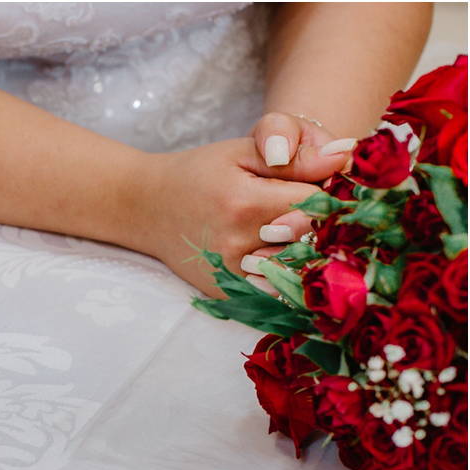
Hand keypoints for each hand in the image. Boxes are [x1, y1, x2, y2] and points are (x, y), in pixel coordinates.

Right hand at [138, 137, 337, 296]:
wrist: (146, 208)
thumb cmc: (199, 174)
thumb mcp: (243, 151)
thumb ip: (295, 154)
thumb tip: (345, 155)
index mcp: (244, 203)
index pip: (319, 203)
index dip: (331, 193)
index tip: (324, 186)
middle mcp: (237, 245)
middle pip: (312, 239)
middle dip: (321, 224)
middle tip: (309, 209)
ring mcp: (230, 275)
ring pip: (298, 270)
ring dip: (306, 252)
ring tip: (293, 232)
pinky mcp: (226, 294)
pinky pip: (275, 292)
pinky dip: (287, 276)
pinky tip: (283, 258)